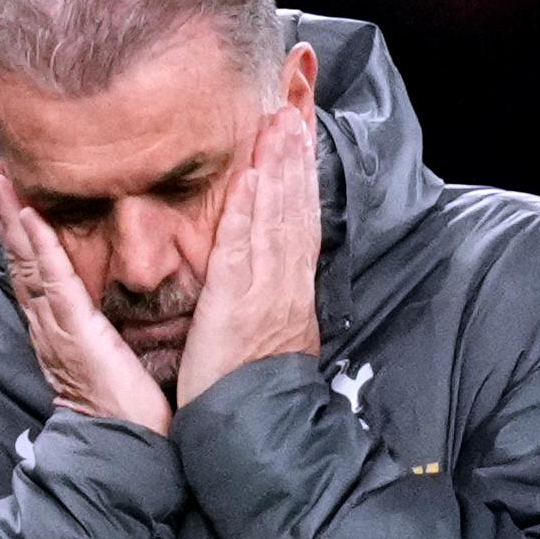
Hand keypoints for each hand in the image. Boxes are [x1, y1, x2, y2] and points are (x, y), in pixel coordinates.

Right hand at [0, 163, 172, 436]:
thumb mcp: (110, 355)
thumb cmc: (126, 405)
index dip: (20, 228)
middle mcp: (49, 321)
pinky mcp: (74, 329)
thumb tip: (111, 310)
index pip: (35, 266)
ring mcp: (57, 324)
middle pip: (20, 255)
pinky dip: (39, 247)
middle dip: (4, 210)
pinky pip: (53, 280)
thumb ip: (102, 329)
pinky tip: (28, 217)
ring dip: (11, 216)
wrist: (124, 444)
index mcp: (59, 325)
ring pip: (28, 260)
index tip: (11, 191)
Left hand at [178, 104, 321, 404]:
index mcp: (291, 291)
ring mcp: (265, 294)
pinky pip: (245, 251)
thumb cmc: (250, 386)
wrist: (254, 429)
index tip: (301, 133)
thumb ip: (269, 297)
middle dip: (296, 159)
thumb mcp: (267, 333)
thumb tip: (272, 270)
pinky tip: (252, 179)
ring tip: (280, 124)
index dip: (302, 176)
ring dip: (280, 170)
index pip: (301, 221)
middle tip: (294, 109)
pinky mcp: (237, 306)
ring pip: (277, 221)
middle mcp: (285, 285)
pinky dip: (250, 212)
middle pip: (296, 211)